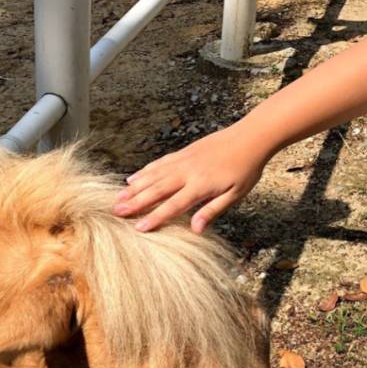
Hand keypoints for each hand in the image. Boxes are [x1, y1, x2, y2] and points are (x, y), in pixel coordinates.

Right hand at [113, 124, 269, 232]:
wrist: (250, 137)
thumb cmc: (246, 169)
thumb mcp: (236, 194)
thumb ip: (213, 210)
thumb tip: (196, 230)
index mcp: (200, 185)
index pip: (173, 205)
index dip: (155, 217)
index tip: (139, 228)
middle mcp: (187, 172)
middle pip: (156, 189)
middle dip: (135, 202)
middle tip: (116, 212)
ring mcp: (182, 160)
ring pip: (152, 175)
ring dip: (134, 187)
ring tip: (118, 198)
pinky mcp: (182, 152)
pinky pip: (158, 163)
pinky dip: (143, 171)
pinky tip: (132, 178)